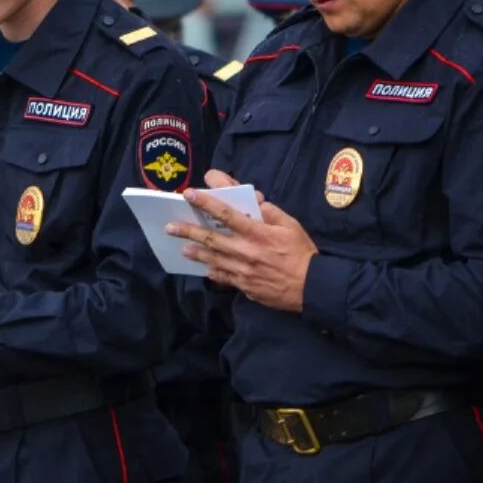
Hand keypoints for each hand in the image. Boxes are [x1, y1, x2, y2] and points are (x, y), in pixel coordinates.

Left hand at [167, 173, 317, 312]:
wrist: (312, 287)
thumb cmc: (302, 253)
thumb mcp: (290, 225)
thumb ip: (269, 211)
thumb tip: (253, 200)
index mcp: (257, 232)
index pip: (226, 213)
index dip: (206, 202)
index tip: (190, 194)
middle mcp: (246, 251)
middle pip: (211, 238)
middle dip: (188, 230)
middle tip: (170, 226)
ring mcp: (243, 270)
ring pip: (213, 259)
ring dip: (195, 252)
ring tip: (182, 247)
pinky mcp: (244, 286)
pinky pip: (224, 277)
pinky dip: (213, 271)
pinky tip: (204, 267)